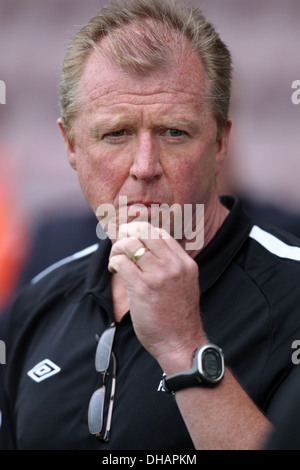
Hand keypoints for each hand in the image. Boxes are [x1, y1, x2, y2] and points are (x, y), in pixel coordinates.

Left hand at [108, 221, 205, 371]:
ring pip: (130, 244)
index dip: (142, 230)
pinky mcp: (142, 288)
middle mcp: (174, 265)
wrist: (181, 343)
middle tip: (119, 245)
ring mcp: (158, 276)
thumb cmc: (178, 318)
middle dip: (127, 233)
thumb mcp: (184, 284)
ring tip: (115, 260)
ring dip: (117, 248)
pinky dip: (113, 262)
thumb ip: (171, 266)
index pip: (161, 233)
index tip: (131, 237)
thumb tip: (147, 251)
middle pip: (145, 232)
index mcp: (185, 263)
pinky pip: (121, 262)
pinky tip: (114, 270)